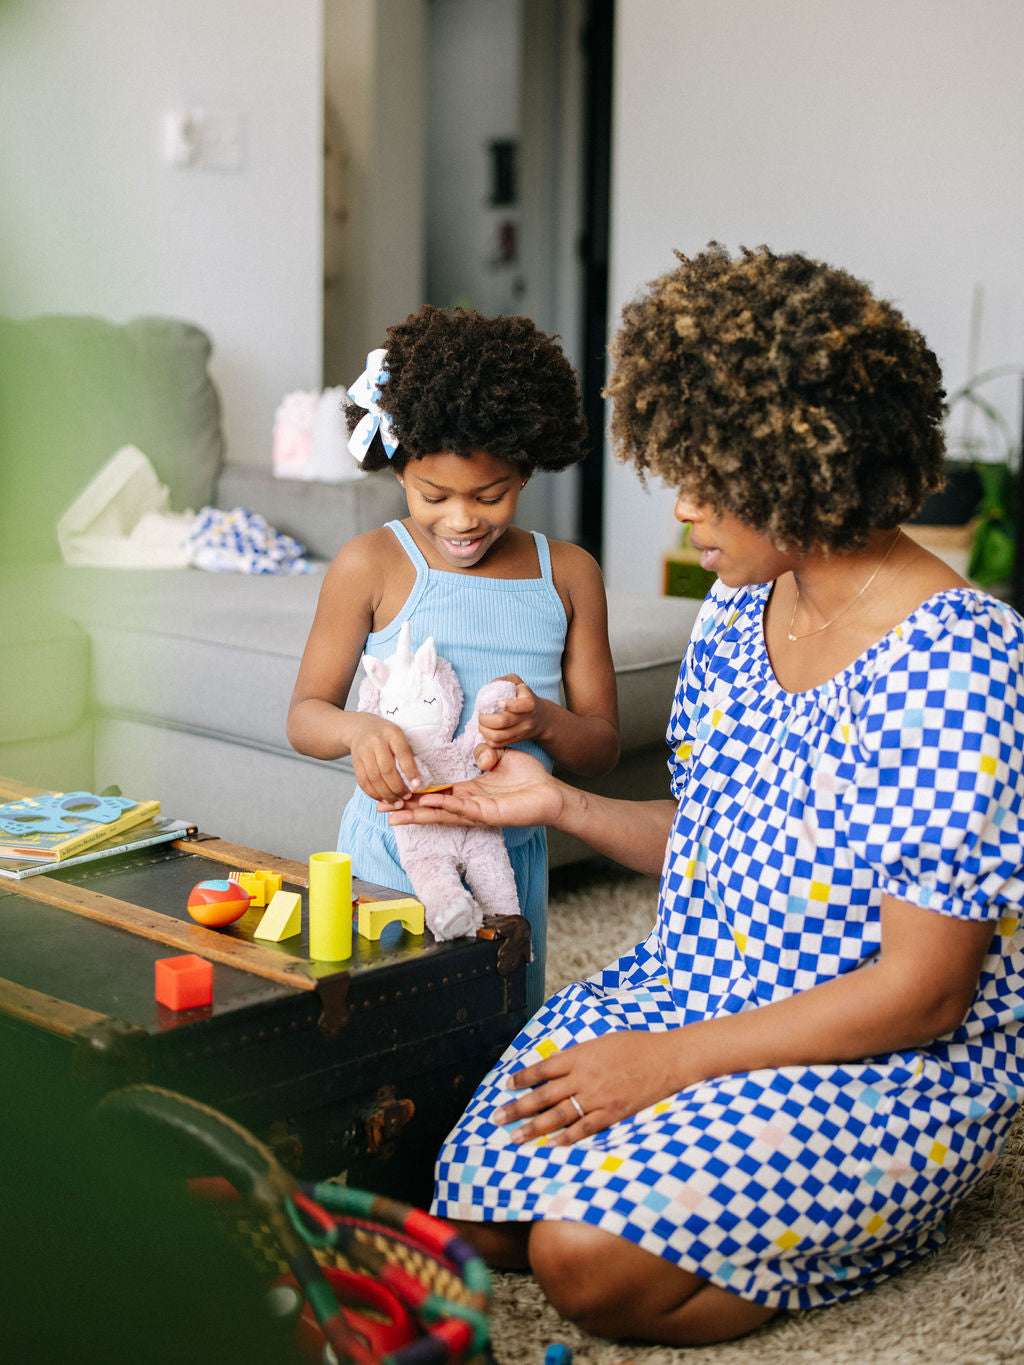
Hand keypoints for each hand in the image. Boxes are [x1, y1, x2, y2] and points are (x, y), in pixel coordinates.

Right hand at [348, 714, 421, 800]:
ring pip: (374, 778)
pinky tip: (383, 799)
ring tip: (396, 802)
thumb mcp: (399, 736)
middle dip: (397, 787)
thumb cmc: (387, 735)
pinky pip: (363, 782)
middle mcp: (376, 741)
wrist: (361, 728)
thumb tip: (418, 780)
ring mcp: (363, 752)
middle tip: (407, 797)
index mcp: (392, 733)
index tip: (417, 786)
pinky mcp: (355, 762)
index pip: (403, 754)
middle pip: (386, 769)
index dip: (410, 771)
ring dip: (386, 794)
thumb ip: (407, 753)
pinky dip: (373, 794)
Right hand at [384, 748, 565, 830]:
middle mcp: (470, 805)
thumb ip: (486, 755)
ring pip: (442, 813)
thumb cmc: (529, 778)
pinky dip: (444, 807)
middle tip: (382, 809)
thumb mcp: (502, 759)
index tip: (396, 792)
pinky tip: (427, 806)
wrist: (552, 793)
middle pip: (432, 808)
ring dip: (419, 813)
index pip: (437, 794)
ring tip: (396, 814)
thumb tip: (478, 755)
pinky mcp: (489, 815)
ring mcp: (478, 813)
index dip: (417, 794)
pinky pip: (463, 810)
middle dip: (407, 809)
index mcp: (470, 792)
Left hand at [477, 674, 547, 749]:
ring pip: (498, 736)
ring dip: (484, 730)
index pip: (520, 706)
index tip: (498, 702)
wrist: (542, 718)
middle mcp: (526, 719)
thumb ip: (505, 681)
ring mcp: (521, 732)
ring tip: (481, 724)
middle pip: (503, 722)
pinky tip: (486, 731)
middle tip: (481, 714)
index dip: (508, 705)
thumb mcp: (519, 683)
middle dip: (486, 718)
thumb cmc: (525, 697)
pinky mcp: (515, 741)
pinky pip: (498, 744)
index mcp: (529, 704)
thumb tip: (490, 687)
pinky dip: (488, 739)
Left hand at [493, 1032, 684, 1144]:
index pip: (543, 1068)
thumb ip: (578, 1056)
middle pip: (544, 1095)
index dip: (523, 1078)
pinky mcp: (613, 1113)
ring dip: (534, 1128)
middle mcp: (585, 1077)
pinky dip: (567, 1138)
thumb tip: (555, 1067)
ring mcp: (598, 1097)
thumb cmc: (636, 1046)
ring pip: (559, 1115)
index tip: (507, 1086)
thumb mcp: (601, 1043)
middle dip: (518, 1108)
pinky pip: (585, 1129)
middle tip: (497, 1118)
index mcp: (580, 1055)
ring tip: (516, 1138)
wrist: (668, 1059)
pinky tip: (551, 1144)